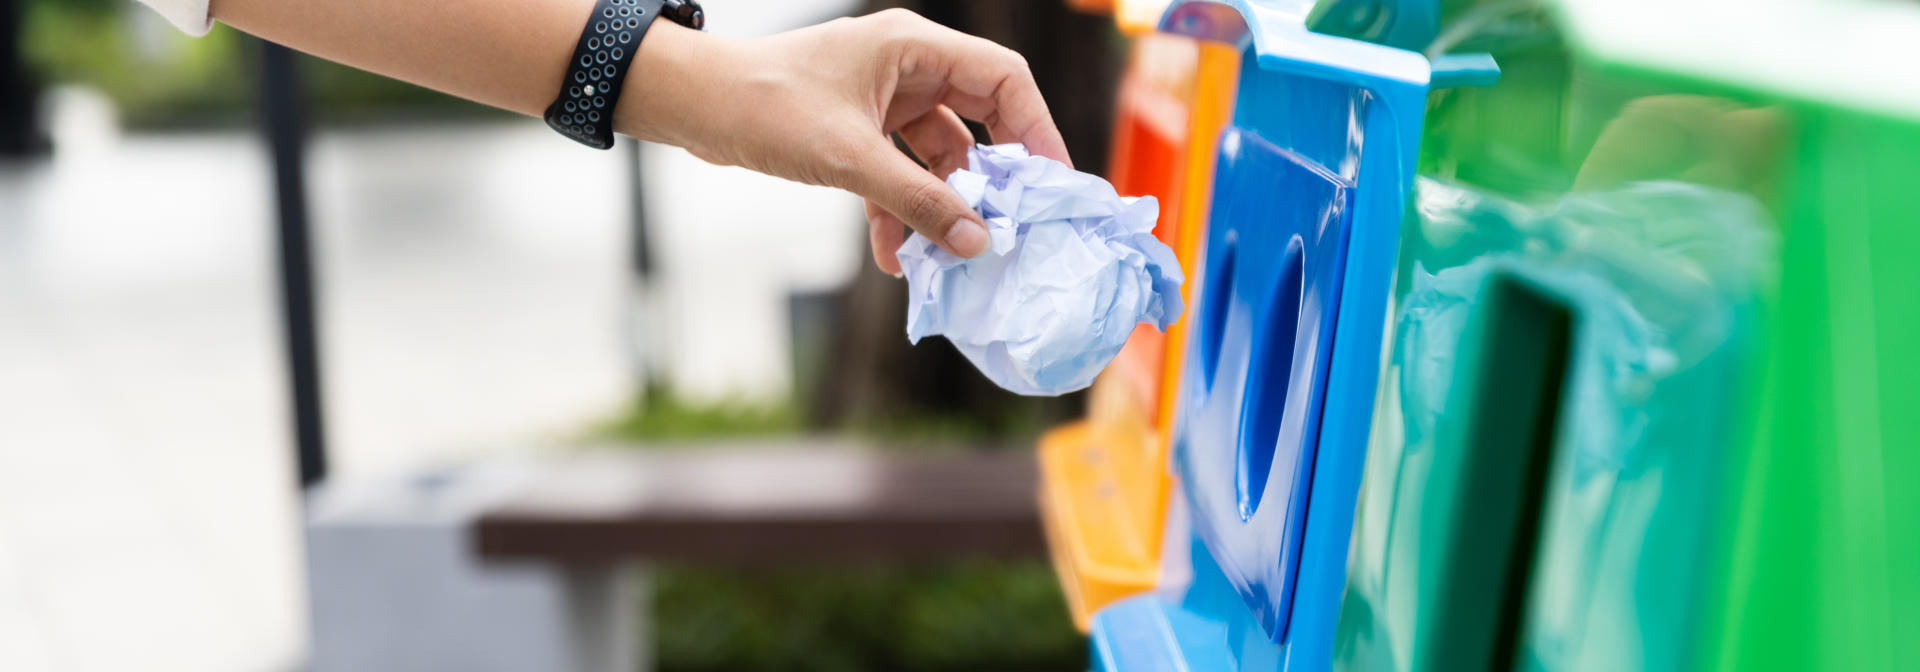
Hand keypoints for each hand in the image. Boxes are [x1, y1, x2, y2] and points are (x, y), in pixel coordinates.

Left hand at [622, 9, 1072, 272]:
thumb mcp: (850, 158)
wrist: (693, 107)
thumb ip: (918, 201)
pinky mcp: (858, 131)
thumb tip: (977, 242)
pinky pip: (899, 174)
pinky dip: (901, 212)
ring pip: (937, 157)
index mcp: (914, 47)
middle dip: (991, 180)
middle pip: (979, 121)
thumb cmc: (765, 107)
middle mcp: (907, 67)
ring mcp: (883, 100)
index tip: (1053, 185)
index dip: (1037, 130)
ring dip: (940, 207)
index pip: (1004, 80)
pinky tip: (898, 259)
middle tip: (1016, 226)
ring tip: (950, 257)